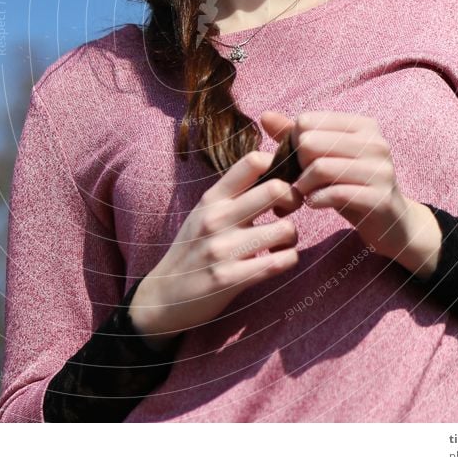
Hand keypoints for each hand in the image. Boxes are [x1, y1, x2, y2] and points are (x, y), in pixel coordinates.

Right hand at [129, 150, 301, 347]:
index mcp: (212, 198)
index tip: (280, 183)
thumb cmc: (191, 249)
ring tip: (282, 242)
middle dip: (293, 199)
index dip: (278, 167)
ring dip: (292, 236)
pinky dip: (288, 260)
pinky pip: (280, 262)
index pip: (252, 162)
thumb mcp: (204, 212)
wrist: (163, 295)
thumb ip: (233, 193)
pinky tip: (277, 261)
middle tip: (288, 212)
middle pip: (275, 189)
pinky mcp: (230, 279)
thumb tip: (270, 169)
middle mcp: (217, 218)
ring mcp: (223, 249)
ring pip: (285, 229)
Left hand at [259, 110, 440, 278]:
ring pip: (319, 167)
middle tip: (297, 181)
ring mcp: (381, 169)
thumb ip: (296, 136)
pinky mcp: (380, 197)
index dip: (294, 144)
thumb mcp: (325, 158)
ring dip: (302, 185)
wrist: (391, 224)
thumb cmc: (352, 186)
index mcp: (362, 125)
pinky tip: (314, 204)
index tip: (298, 162)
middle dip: (296, 165)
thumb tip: (265, 116)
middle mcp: (375, 142)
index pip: (307, 121)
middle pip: (310, 141)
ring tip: (303, 193)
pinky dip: (315, 200)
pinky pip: (334, 193)